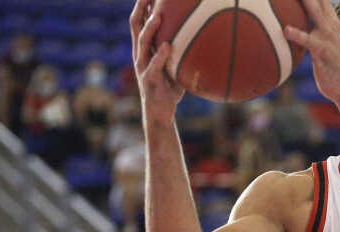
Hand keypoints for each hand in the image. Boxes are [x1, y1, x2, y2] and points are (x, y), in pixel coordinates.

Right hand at [130, 0, 184, 123]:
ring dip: (150, 29)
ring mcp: (142, 66)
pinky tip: (167, 47)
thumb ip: (181, 50)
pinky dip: (160, 56)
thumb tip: (202, 36)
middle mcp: (140, 54)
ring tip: (157, 15)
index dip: (143, 4)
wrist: (160, 112)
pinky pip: (154, 66)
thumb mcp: (175, 65)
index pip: (140, 20)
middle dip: (141, 8)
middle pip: (136, 25)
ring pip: (142, 43)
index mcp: (144, 48)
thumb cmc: (170, 87)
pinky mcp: (149, 80)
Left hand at [283, 0, 339, 116]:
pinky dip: (297, 34)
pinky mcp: (322, 51)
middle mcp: (330, 24)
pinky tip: (286, 30)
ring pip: (314, 11)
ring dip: (304, 0)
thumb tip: (296, 24)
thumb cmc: (331, 66)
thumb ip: (313, 30)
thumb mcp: (325, 42)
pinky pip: (308, 40)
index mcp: (331, 20)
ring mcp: (328, 37)